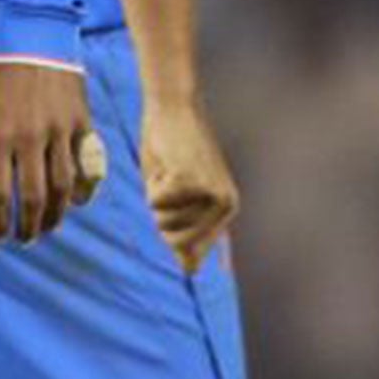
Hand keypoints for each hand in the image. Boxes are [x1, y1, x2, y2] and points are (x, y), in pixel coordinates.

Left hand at [0, 61, 99, 243]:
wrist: (31, 41)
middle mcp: (29, 137)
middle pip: (34, 198)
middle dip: (29, 226)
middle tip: (25, 240)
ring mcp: (59, 131)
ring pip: (63, 188)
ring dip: (56, 216)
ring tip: (48, 228)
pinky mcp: (82, 124)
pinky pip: (87, 166)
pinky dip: (84, 190)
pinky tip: (76, 203)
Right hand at [141, 99, 238, 272]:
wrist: (173, 106)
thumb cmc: (171, 148)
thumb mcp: (178, 195)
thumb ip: (185, 231)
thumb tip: (190, 272)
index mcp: (227, 210)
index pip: (192, 250)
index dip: (171, 229)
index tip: (171, 194)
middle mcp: (225, 206)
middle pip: (175, 240)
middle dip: (160, 215)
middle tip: (167, 182)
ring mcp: (211, 194)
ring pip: (163, 220)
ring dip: (155, 195)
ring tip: (168, 168)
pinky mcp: (192, 181)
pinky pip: (156, 200)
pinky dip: (151, 181)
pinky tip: (165, 160)